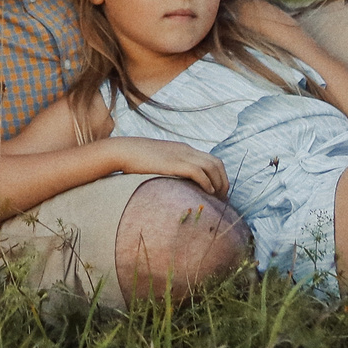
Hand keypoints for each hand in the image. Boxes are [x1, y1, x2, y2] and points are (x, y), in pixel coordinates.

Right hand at [113, 138, 228, 197]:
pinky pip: (199, 171)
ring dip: (219, 183)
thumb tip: (176, 185)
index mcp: (183, 149)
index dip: (219, 176)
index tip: (218, 192)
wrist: (123, 150)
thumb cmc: (136, 159)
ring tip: (217, 198)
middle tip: (222, 198)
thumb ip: (170, 168)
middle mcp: (186, 150)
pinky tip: (208, 192)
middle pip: (216, 163)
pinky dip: (207, 182)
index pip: (211, 160)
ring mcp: (181, 155)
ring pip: (212, 166)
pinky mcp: (175, 163)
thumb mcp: (158, 161)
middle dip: (223, 181)